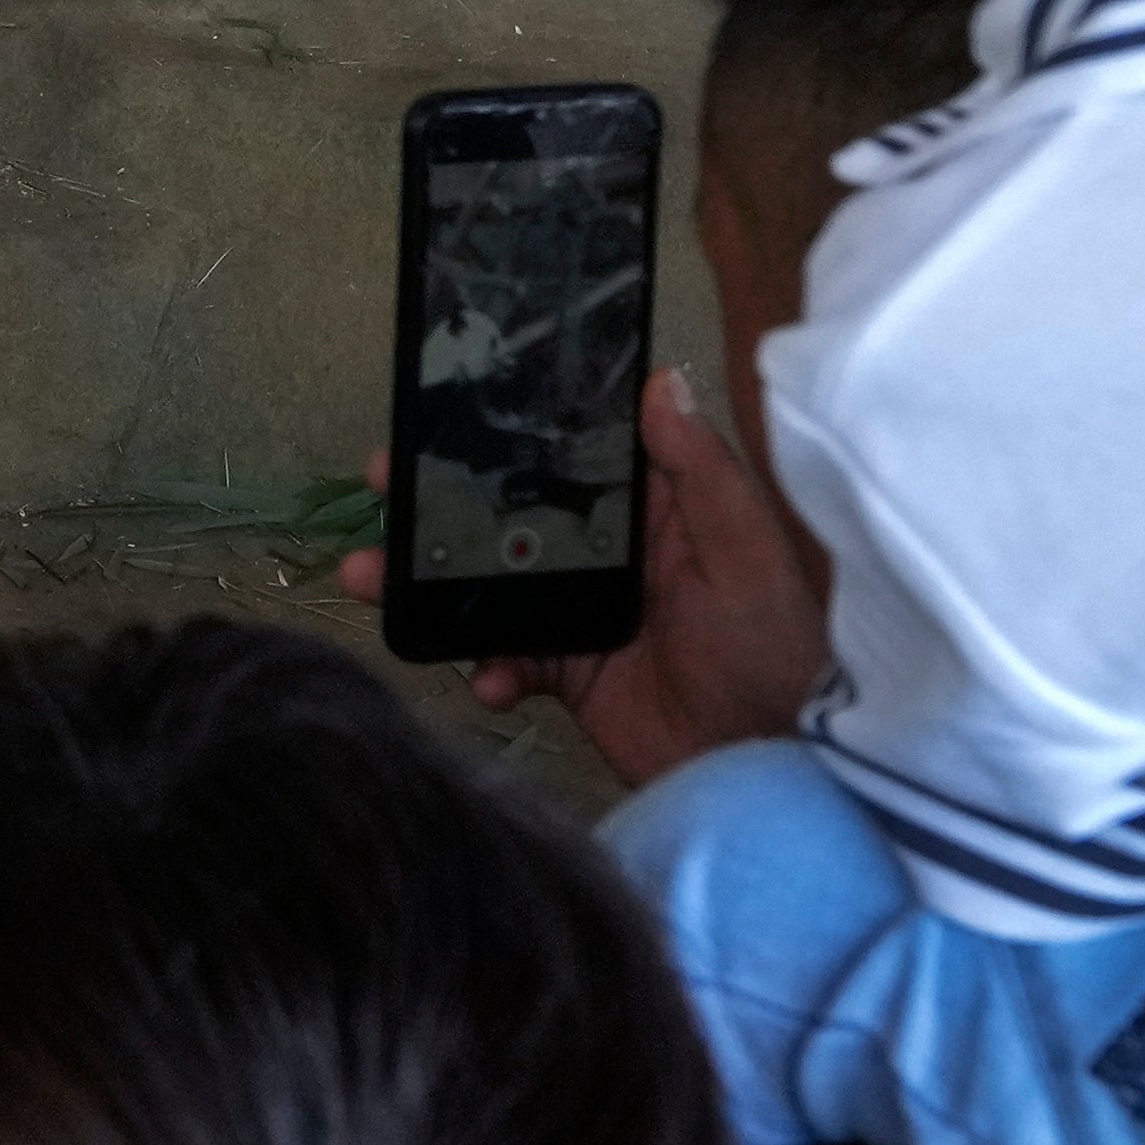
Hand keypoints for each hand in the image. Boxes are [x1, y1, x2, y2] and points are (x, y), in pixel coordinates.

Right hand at [331, 373, 827, 787]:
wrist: (769, 762)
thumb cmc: (773, 647)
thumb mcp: (745, 551)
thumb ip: (701, 471)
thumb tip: (660, 382)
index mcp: (653, 513)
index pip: (571, 457)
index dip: (508, 434)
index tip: (441, 414)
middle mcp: (609, 557)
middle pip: (510, 516)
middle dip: (442, 502)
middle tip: (382, 486)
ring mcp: (580, 615)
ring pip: (489, 585)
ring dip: (428, 584)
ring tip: (371, 579)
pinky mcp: (567, 674)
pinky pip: (505, 658)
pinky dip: (485, 668)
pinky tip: (487, 679)